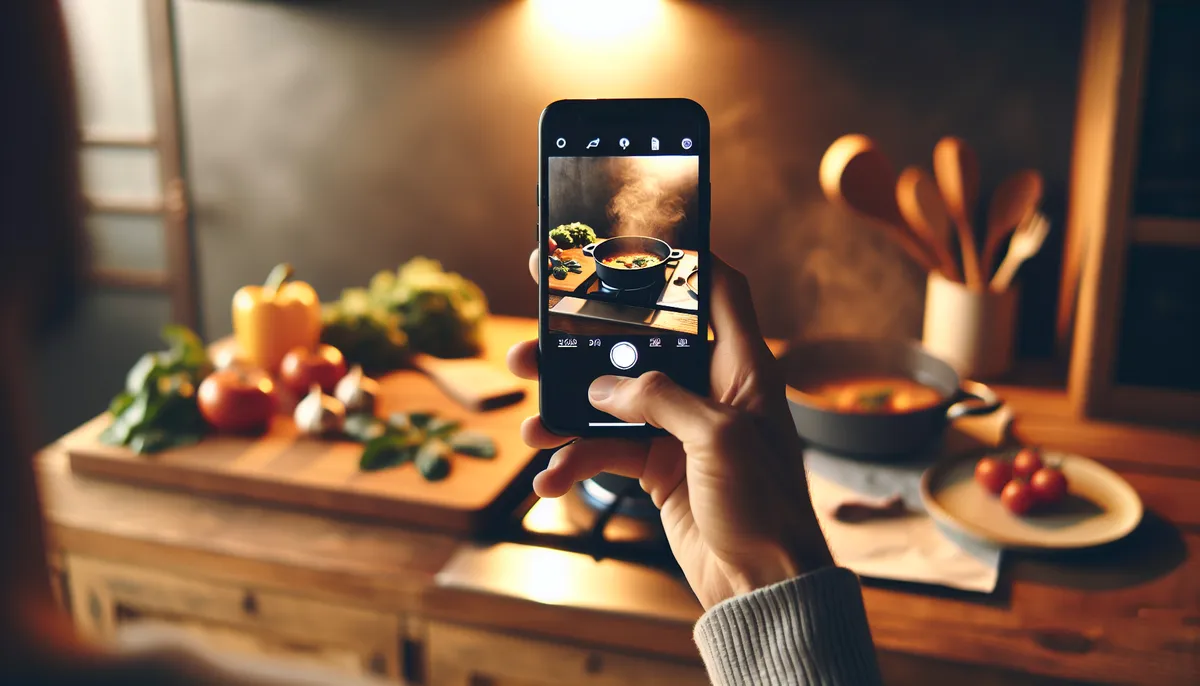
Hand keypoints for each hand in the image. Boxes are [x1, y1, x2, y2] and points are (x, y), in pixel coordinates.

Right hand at [509, 252, 832, 608]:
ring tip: (529, 421)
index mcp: (740, 367)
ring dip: (565, 409)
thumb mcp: (718, 439)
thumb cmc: (764, 506)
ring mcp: (678, 428)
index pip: (718, 291)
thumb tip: (603, 389)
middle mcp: (707, 389)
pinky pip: (604, 451)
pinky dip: (574, 462)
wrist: (762, 586)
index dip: (684, 259)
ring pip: (609, 400)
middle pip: (641, 343)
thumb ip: (661, 400)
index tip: (633, 241)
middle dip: (586, 337)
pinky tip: (548, 479)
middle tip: (538, 322)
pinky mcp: (656, 467)